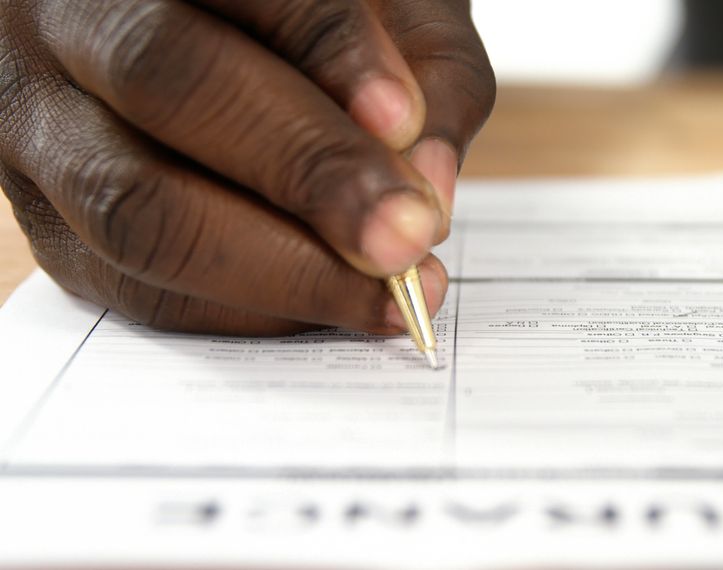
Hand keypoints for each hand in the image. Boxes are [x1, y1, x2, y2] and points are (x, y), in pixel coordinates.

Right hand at [0, 0, 494, 334]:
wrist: (198, 51)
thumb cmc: (314, 27)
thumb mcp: (388, 7)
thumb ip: (426, 70)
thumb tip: (429, 190)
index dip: (326, 50)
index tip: (405, 122)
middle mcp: (65, 23)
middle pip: (166, 82)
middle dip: (303, 171)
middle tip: (403, 235)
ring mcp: (33, 127)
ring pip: (132, 207)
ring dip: (279, 271)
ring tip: (386, 295)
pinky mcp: (44, 222)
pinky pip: (130, 284)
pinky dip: (241, 310)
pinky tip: (326, 304)